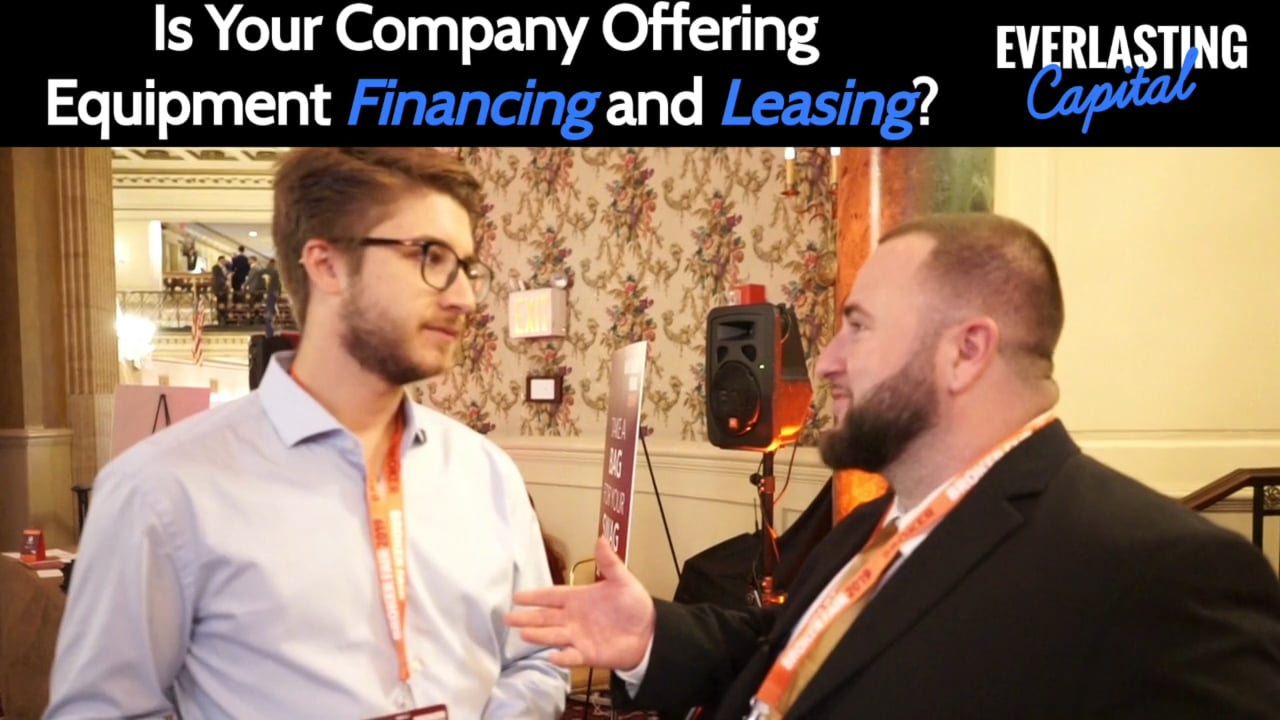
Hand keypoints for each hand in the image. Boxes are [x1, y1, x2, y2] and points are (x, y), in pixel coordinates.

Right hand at [506, 534, 655, 669]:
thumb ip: (609, 562)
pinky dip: (562, 657)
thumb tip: (601, 538)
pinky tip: (552, 656)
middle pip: (546, 617)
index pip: (552, 596)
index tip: (517, 596)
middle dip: (527, 617)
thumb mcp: (623, 580)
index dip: (535, 596)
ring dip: (539, 635)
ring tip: (523, 633)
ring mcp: (579, 637)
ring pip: (553, 635)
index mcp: (579, 598)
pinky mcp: (587, 655)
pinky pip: (572, 657)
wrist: (649, 632)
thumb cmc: (634, 605)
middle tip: (508, 617)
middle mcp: (574, 618)